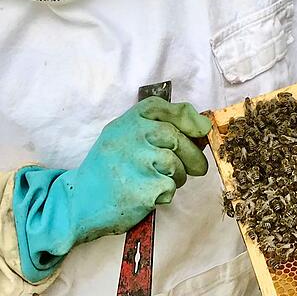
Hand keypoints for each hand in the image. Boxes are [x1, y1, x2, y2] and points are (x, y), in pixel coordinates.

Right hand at [13, 97, 210, 281]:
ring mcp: (136, 162)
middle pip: (178, 139)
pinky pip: (169, 187)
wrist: (78, 202)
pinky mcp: (142, 189)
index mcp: (128, 121)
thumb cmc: (111, 168)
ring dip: (177, 177)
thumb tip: (202, 126)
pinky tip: (147, 194)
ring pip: (176, 165)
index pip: (166, 109)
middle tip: (195, 168)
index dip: (190, 119)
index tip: (202, 130)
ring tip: (158, 181)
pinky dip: (165, 193)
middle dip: (193, 156)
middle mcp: (131, 136)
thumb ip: (158, 127)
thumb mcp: (126, 137)